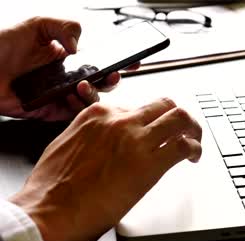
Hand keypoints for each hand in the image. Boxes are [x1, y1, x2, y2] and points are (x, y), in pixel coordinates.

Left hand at [0, 16, 138, 120]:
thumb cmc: (0, 45)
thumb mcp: (36, 24)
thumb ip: (64, 26)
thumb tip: (80, 45)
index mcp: (68, 57)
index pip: (101, 60)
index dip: (120, 62)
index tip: (134, 62)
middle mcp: (67, 77)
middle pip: (100, 83)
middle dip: (111, 81)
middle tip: (112, 76)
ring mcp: (59, 95)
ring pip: (89, 101)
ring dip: (92, 94)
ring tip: (83, 85)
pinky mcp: (49, 111)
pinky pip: (71, 114)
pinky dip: (75, 107)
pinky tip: (70, 97)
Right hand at [9, 98, 202, 240]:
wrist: (49, 210)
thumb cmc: (53, 185)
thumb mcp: (69, 143)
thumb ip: (94, 135)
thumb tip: (110, 141)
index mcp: (99, 114)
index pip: (138, 106)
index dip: (151, 120)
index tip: (155, 130)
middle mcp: (120, 120)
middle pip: (163, 105)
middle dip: (177, 117)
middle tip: (183, 130)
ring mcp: (136, 139)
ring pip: (179, 118)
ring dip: (192, 128)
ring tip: (194, 140)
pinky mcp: (149, 163)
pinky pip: (183, 146)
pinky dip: (194, 149)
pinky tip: (193, 158)